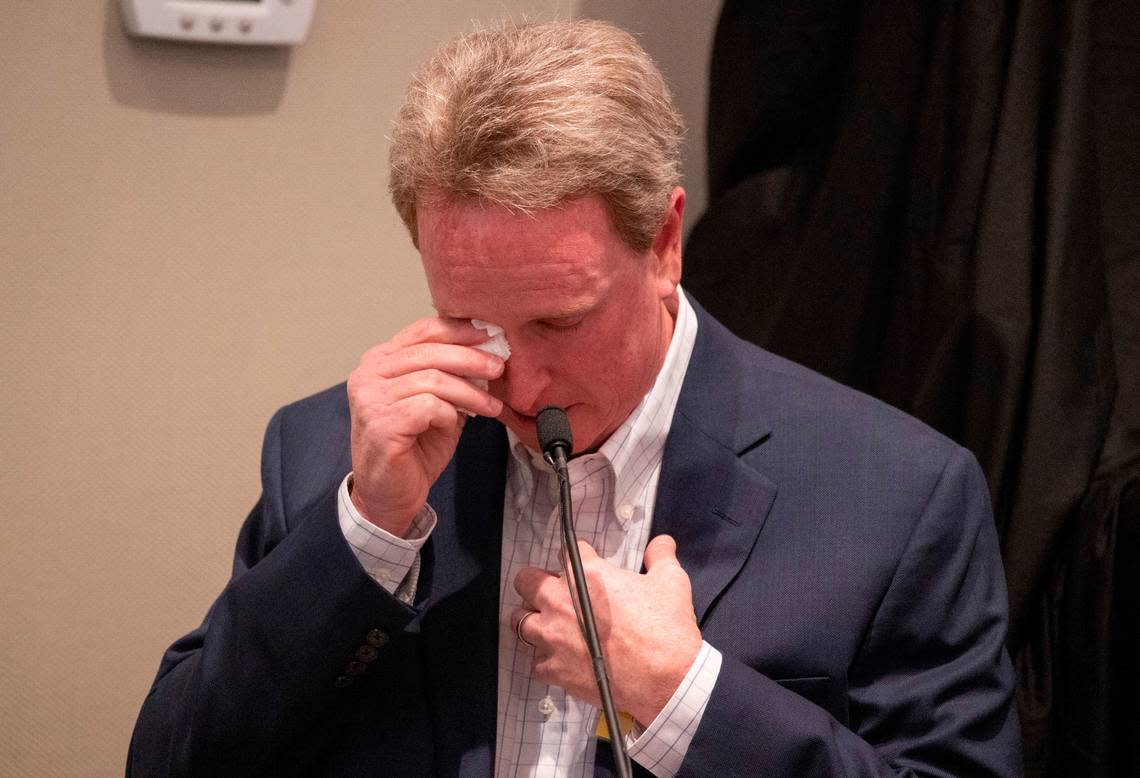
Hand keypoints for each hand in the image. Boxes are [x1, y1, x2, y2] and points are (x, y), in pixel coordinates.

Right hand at [347, 317, 503, 536]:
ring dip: (469, 393)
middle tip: (498, 368)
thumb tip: (487, 354)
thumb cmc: (412, 449)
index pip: (422, 331)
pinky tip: (458, 425)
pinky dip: (449, 414)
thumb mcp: (436, 404)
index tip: (489, 334)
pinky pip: (428, 406)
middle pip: (429, 351)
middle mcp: (369, 375)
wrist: (390, 495)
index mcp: (380, 362)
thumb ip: (452, 377)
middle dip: (471, 359)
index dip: (459, 330)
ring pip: (433, 379)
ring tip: (490, 406)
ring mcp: (371, 399)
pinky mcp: (381, 424)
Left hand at [512, 535, 702, 726]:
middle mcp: (561, 602)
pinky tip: (562, 660)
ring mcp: (553, 637)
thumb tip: (662, 543)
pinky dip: (546, 660)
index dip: (578, 556)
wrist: (666, 680)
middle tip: (552, 591)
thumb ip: (660, 557)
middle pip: (527, 581)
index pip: (568, 551)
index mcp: (587, 575)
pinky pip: (536, 662)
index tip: (584, 565)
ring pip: (520, 621)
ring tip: (547, 624)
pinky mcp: (554, 669)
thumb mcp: (671, 582)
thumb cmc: (666, 630)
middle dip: (536, 582)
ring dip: (533, 619)